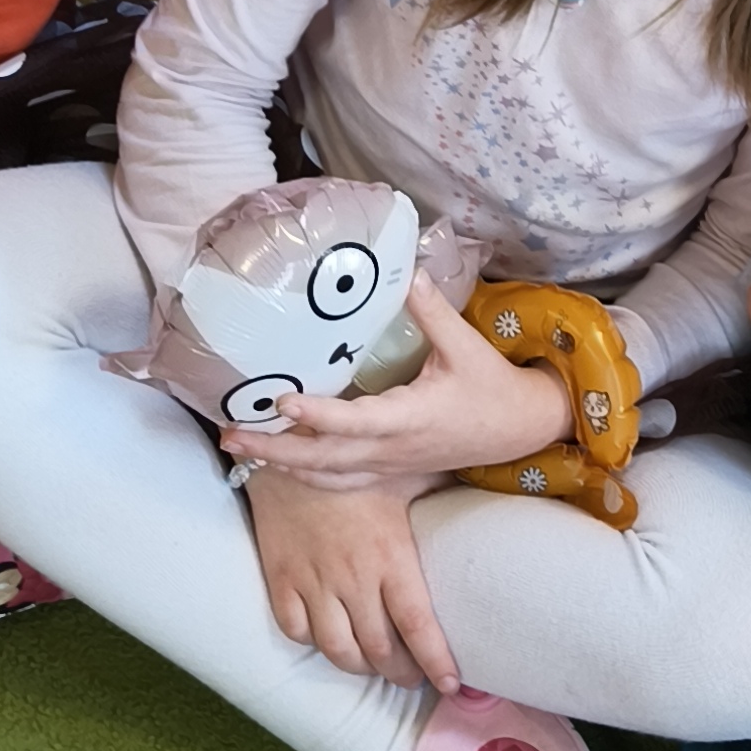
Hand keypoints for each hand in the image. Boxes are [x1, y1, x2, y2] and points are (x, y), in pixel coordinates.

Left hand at [222, 272, 572, 488]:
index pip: (356, 421)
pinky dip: (304, 474)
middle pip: (324, 459)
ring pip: (327, 476)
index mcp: (411, 417)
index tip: (283, 400)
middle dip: (275, 448)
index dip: (317, 415)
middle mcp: (393, 449)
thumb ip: (432, 310)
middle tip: (230, 434)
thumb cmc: (491, 387)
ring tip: (240, 448)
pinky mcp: (389, 471)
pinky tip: (278, 462)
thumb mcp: (465, 345)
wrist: (519, 429)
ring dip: (281, 464)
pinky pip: (339, 481)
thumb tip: (406, 270)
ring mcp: (389, 465)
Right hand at [244, 455, 459, 689]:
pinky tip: (327, 636)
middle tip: (412, 677)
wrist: (289, 446)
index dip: (436, 662)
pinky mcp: (280, 580)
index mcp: (391, 555)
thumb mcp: (409, 475)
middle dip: (400, 673)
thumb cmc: (358, 459)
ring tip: (373, 665)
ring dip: (359, 667)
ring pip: (337, 650)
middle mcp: (353, 578)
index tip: (451, 684)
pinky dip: (312, 643)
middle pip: (379, 650)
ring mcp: (314, 582)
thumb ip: (444, 497)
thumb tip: (485, 500)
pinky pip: (295, 631)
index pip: (418, 625)